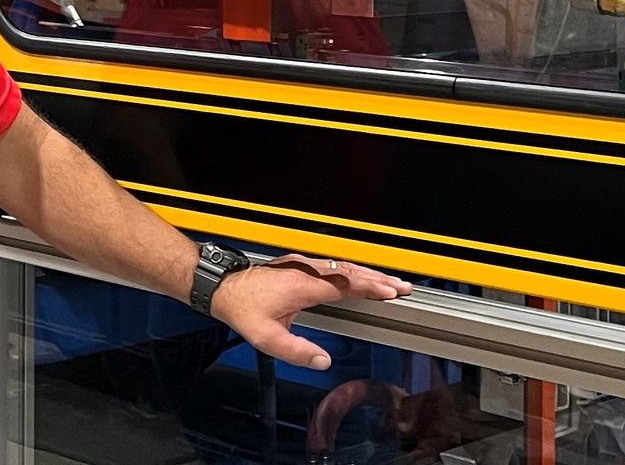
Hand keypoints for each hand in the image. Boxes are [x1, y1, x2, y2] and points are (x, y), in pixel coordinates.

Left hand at [210, 253, 411, 369]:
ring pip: (342, 265)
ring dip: (367, 274)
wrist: (222, 287)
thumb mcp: (267, 338)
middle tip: (402, 287)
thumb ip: (297, 351)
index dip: (369, 287)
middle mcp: (305, 270)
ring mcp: (301, 265)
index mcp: (302, 286)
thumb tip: (323, 360)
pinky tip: (360, 277)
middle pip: (349, 271)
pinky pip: (332, 265)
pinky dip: (352, 271)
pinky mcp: (297, 265)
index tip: (390, 291)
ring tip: (390, 283)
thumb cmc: (242, 308)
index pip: (344, 283)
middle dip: (378, 279)